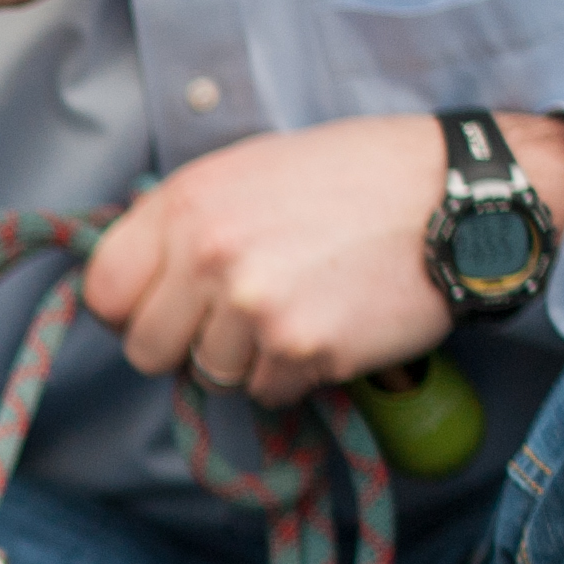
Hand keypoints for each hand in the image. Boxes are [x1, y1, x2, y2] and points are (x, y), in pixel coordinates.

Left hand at [82, 111, 563, 405]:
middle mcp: (208, 252)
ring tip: (304, 303)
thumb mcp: (252, 171)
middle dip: (188, 345)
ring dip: (251, 359)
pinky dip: (298, 373)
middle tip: (242, 315)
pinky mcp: (301, 348)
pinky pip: (269, 392)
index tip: (166, 307)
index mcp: (187, 202)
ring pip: (212, 376)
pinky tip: (335, 322)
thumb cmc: (358, 176)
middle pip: (147, 350)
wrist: (461, 194)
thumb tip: (132, 282)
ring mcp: (253, 305)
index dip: (131, 309)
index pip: (102, 291)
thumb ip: (185, 224)